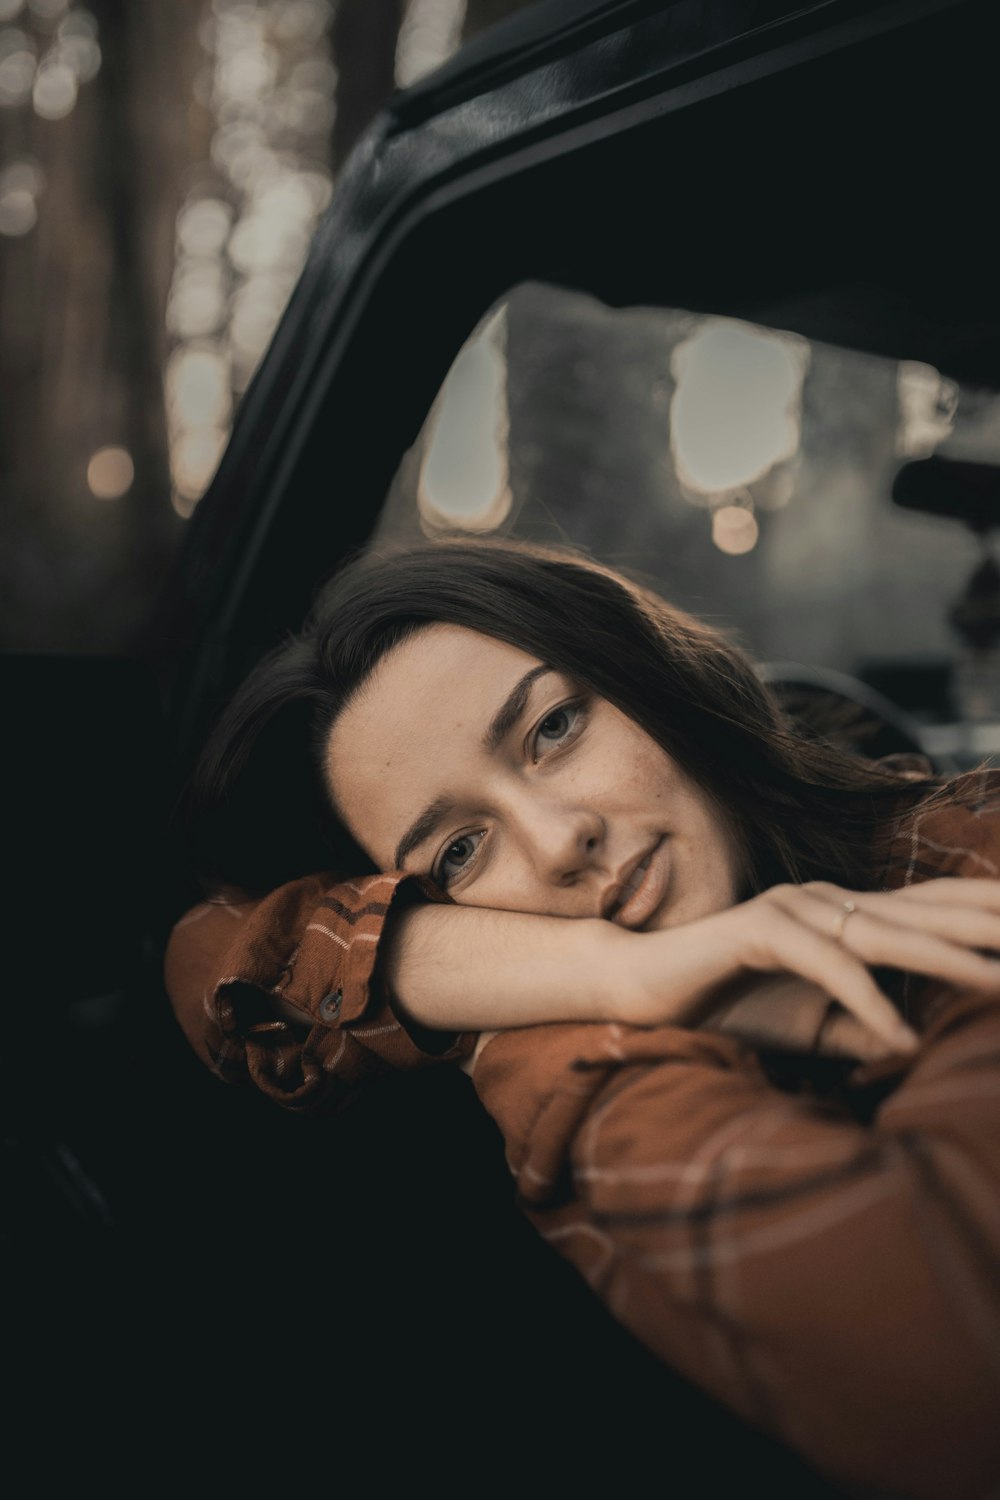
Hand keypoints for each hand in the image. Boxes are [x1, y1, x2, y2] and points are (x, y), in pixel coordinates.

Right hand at [625, 877, 999, 1053]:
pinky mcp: (758, 931)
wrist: (641, 993)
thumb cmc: (727, 1005)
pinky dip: (867, 1003)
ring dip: (948, 961)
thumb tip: (918, 1041)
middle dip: (988, 922)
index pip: (930, 905)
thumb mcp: (814, 1023)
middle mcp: (825, 900)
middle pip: (923, 910)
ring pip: (885, 935)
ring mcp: (793, 909)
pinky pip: (826, 968)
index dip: (984, 908)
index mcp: (844, 913)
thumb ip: (864, 1023)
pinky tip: (904, 1038)